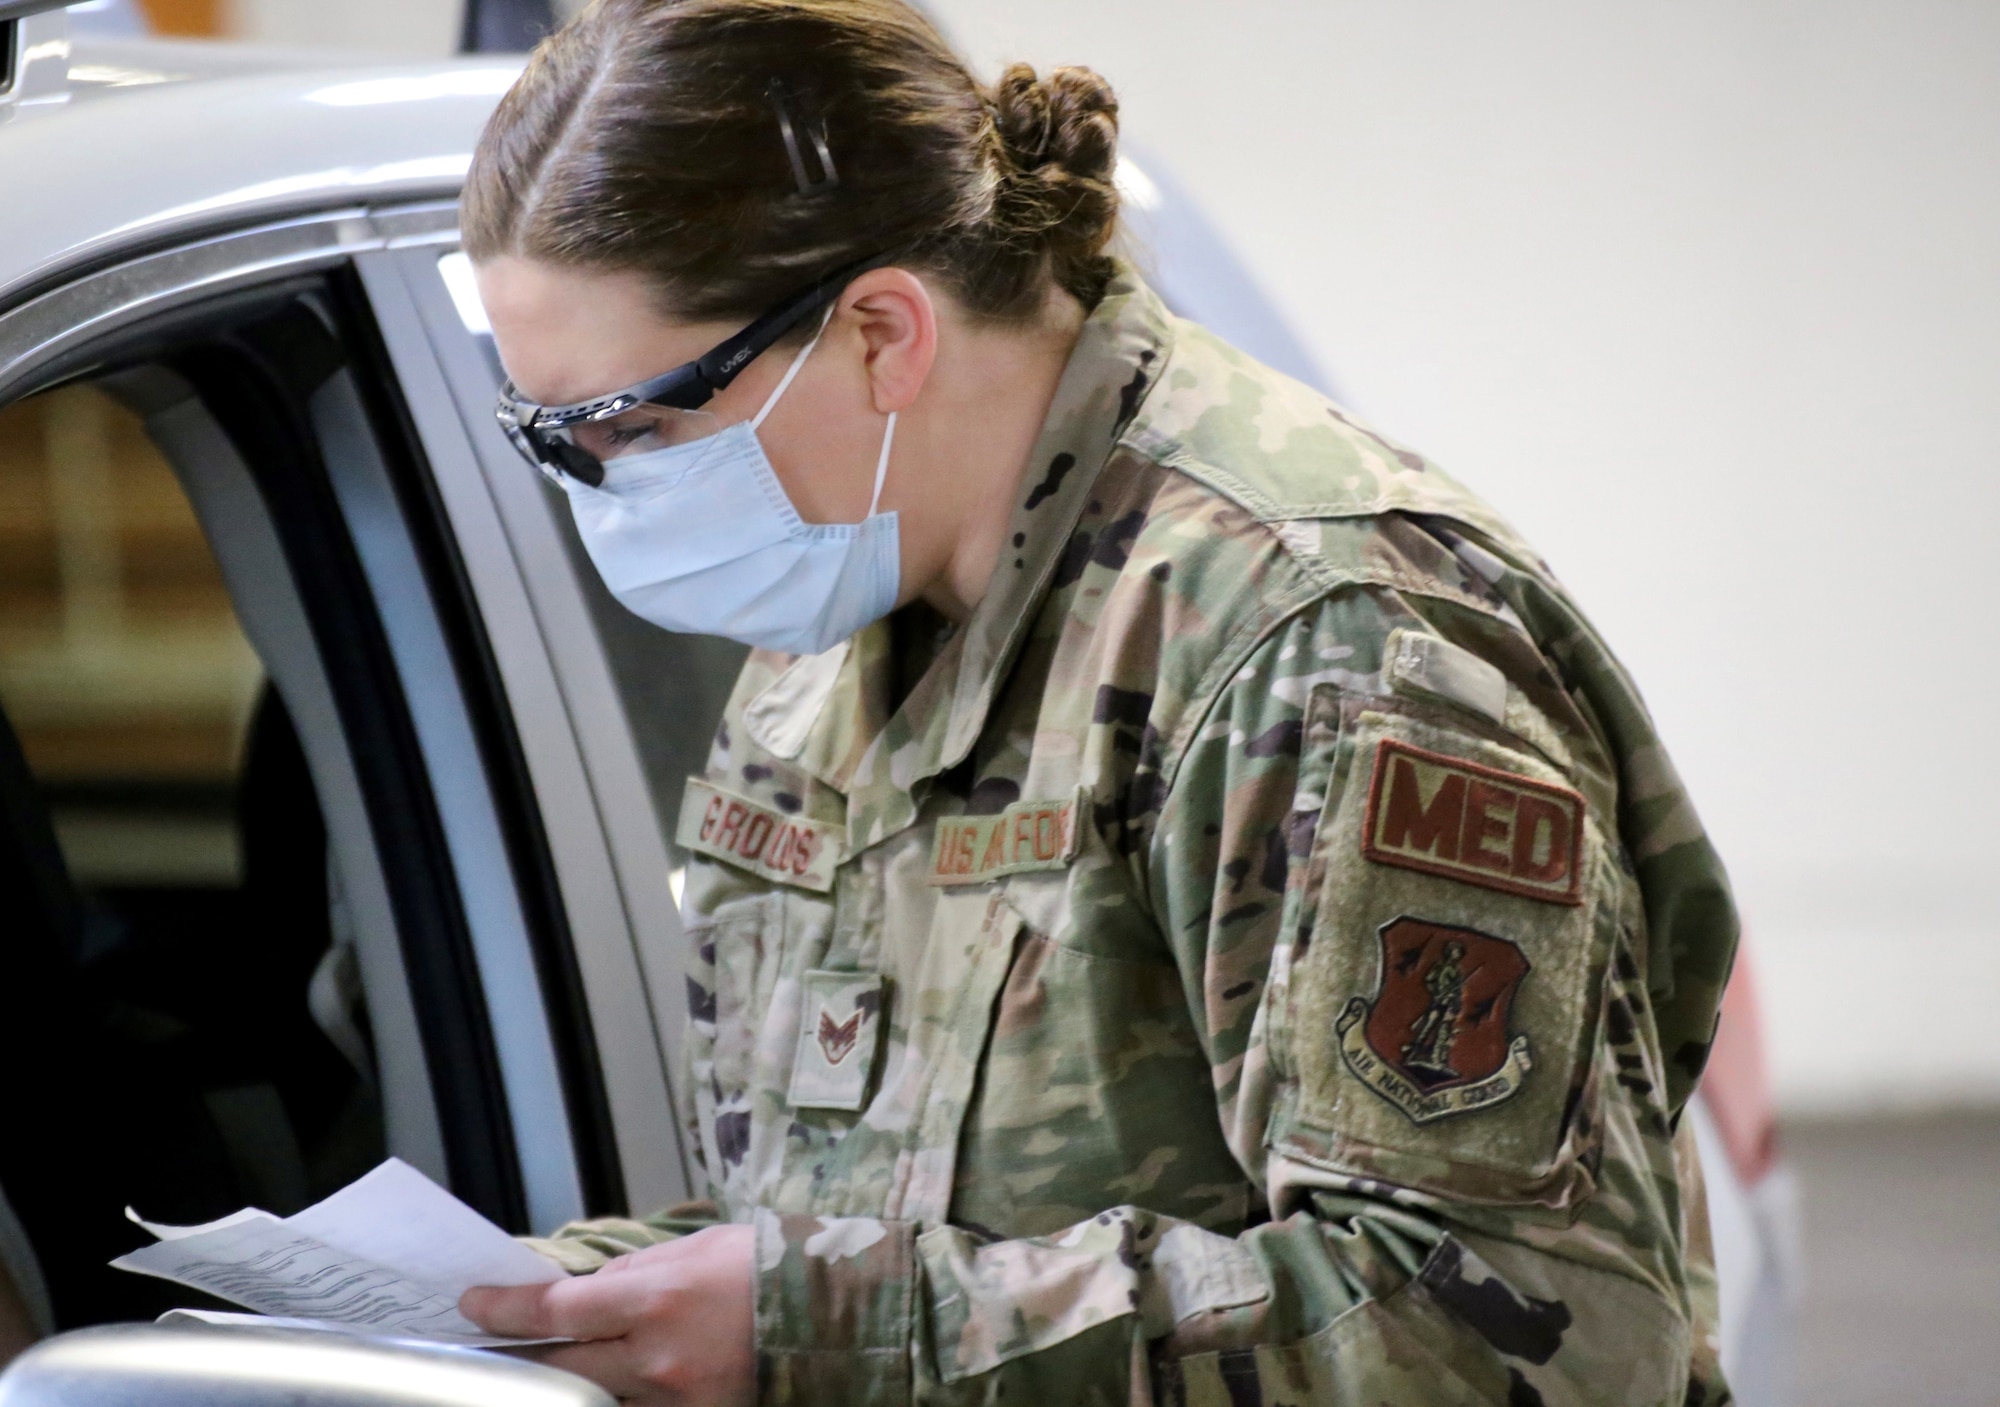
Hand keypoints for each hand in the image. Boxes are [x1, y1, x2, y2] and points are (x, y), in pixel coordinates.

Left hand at [462, 1223, 755, 1405]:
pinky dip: (620, 1400)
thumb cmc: (770, 1267)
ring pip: (595, 1403)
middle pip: (562, 1369)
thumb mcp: (697, 1249)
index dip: (506, 1310)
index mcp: (657, 1299)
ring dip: (571, 1387)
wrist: (840, 1312)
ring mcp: (677, 1402)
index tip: (474, 1305)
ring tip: (553, 1370)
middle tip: (495, 1350)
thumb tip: (587, 1290)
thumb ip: (636, 1270)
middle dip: (521, 1360)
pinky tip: (610, 1385)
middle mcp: (658, 1359)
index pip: (556, 1310)